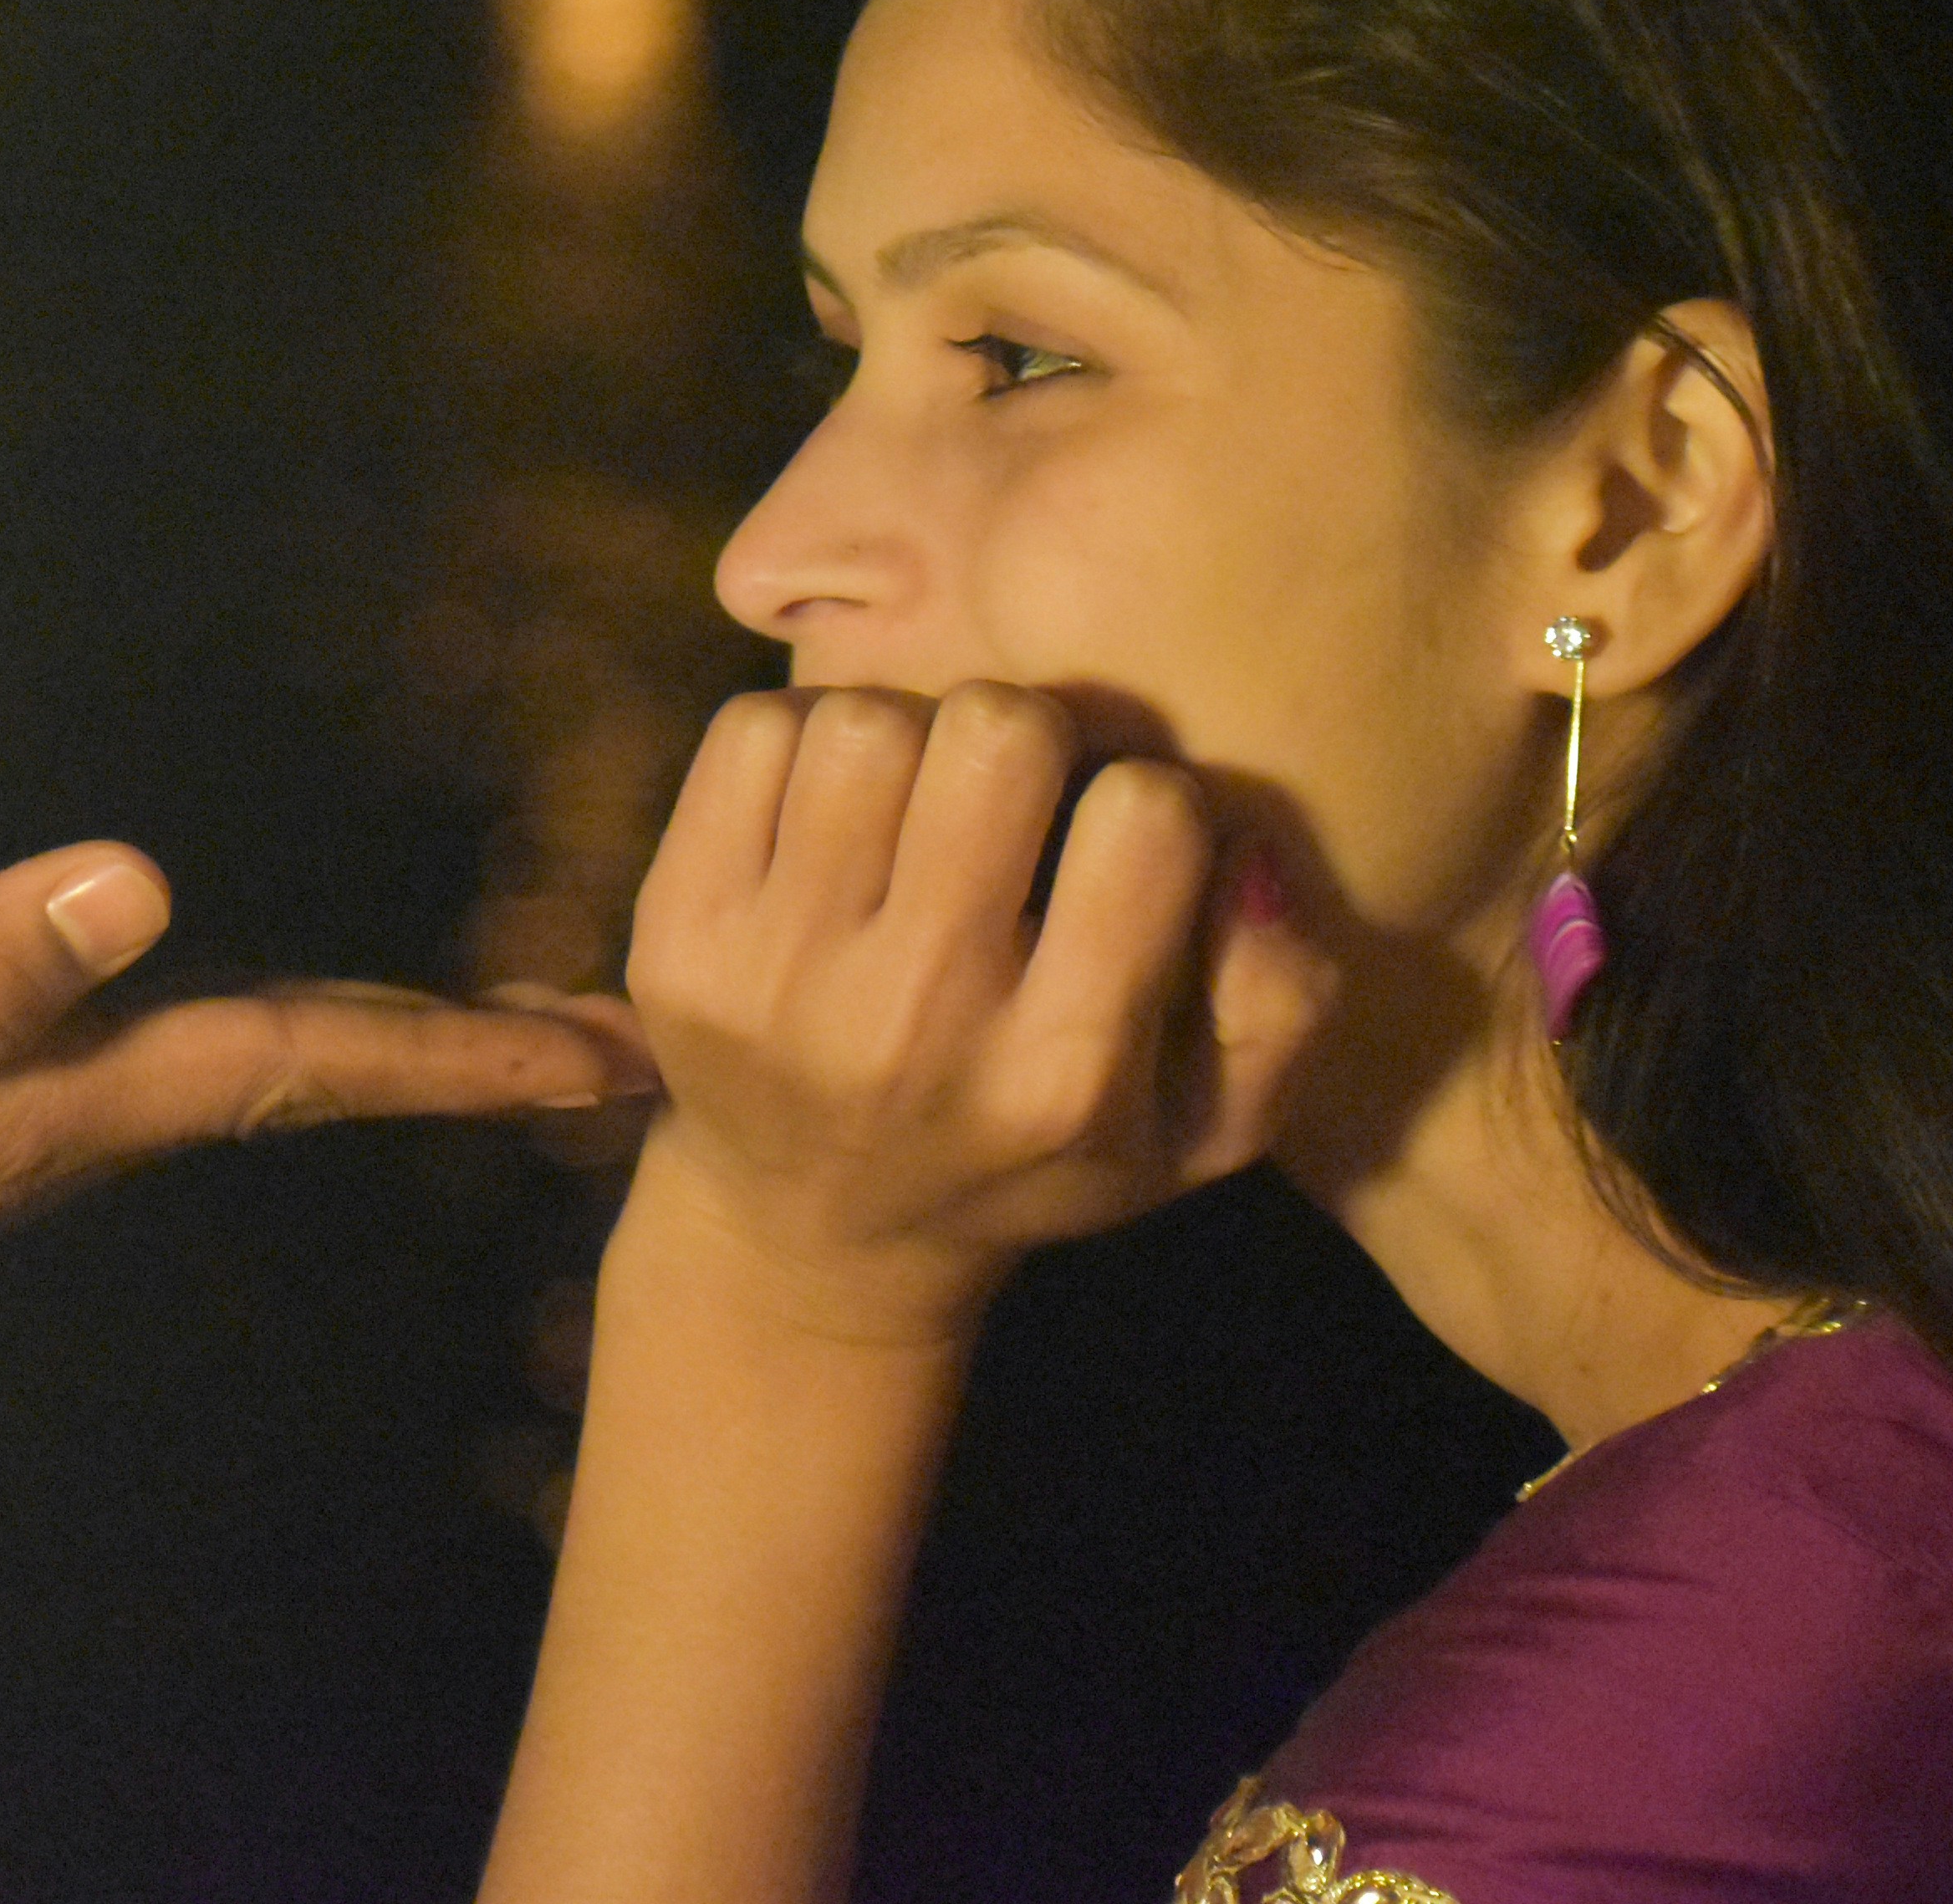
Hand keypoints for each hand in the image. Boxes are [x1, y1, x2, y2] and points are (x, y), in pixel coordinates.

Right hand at [0, 841, 656, 1317]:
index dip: (460, 1055)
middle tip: (615, 1040)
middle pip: (298, 1081)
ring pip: (234, 1078)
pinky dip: (247, 1036)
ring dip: (368, 1050)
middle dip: (460, 1057)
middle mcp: (56, 1129)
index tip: (616, 1052)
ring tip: (484, 1019)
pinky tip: (242, 1003)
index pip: (297, 1068)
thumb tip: (142, 880)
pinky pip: (146, 1065)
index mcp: (51, 1108)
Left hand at [619, 683, 1332, 1347]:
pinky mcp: (674, 936)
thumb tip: (1250, 856)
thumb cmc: (1032, 1155)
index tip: (1115, 846)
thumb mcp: (1198, 1131)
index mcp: (1058, 1074)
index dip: (1145, 800)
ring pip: (868, 720)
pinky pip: (753, 732)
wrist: (817, 1233)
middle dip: (1023, 741)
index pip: (1145, 818)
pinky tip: (830, 820)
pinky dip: (800, 743)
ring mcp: (775, 977)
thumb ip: (1278, 1005)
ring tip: (917, 808)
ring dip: (907, 735)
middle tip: (1010, 802)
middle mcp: (913, 1022)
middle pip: (997, 732)